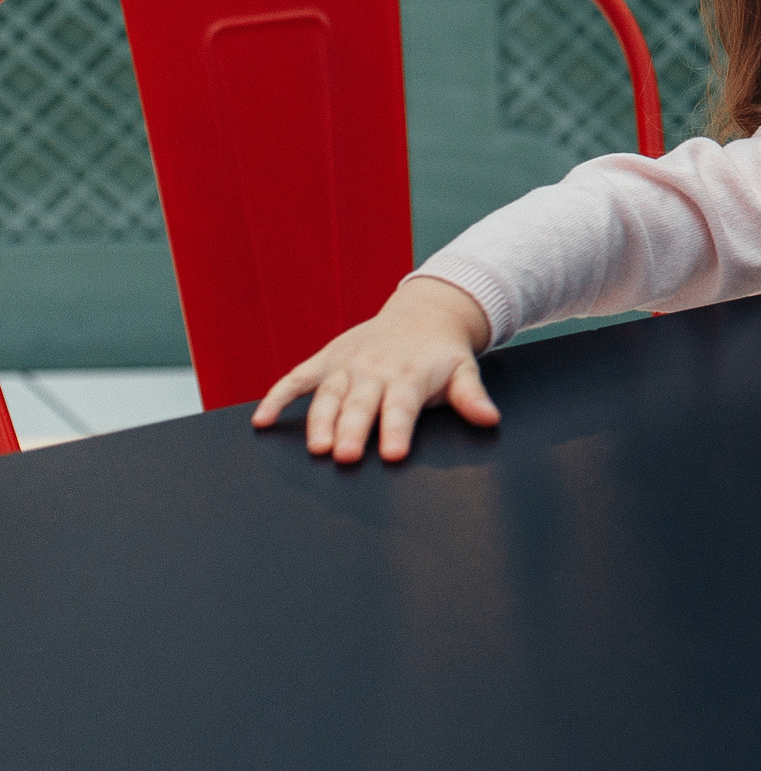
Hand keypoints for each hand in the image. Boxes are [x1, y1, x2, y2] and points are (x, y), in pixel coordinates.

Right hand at [250, 276, 498, 463]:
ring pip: (327, 396)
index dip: (396, 431)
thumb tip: (490, 418)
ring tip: (315, 447)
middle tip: (345, 457)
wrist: (423, 313)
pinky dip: (277, 397)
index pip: (402, 408)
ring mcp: (346, 366)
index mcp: (408, 376)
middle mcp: (373, 371)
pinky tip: (261, 421)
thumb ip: (472, 396)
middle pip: (360, 405)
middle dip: (352, 431)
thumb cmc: (441, 354)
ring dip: (318, 421)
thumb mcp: (464, 370)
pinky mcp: (326, 361)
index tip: (392, 454)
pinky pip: (297, 379)